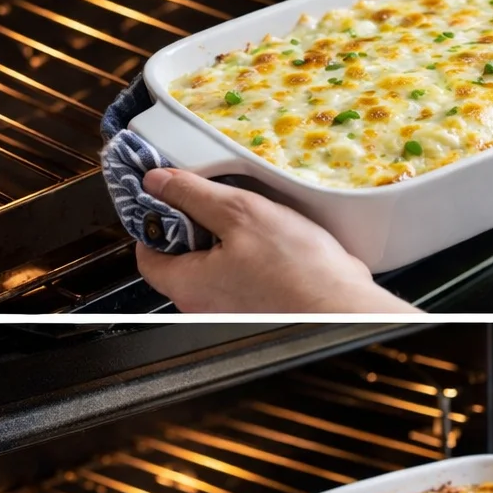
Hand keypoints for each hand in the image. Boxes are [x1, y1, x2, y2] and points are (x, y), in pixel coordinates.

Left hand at [134, 168, 417, 315]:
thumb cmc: (297, 271)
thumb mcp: (240, 212)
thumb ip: (193, 194)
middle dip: (195, 226)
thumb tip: (158, 182)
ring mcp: (232, 310)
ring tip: (251, 219)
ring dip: (227, 239)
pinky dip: (250, 256)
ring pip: (213, 267)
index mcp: (188, 285)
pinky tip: (272, 241)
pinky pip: (241, 277)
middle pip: (181, 259)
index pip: (147, 253)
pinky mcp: (258, 309)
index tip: (166, 197)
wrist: (344, 307)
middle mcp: (204, 306)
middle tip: (216, 200)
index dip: (153, 220)